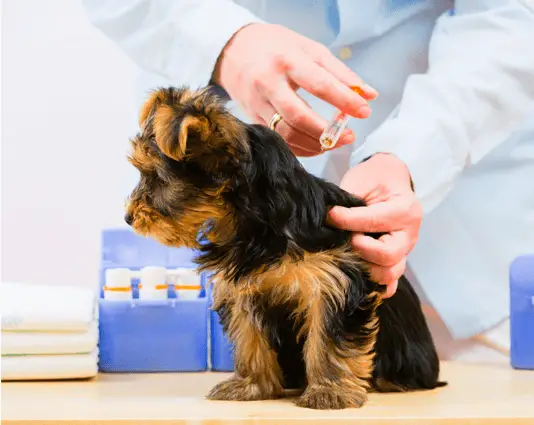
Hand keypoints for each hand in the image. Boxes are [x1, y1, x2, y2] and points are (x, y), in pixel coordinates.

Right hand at [212, 23, 377, 155]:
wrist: (234, 50)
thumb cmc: (277, 47)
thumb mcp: (309, 49)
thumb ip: (340, 72)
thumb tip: (369, 95)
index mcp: (287, 60)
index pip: (319, 84)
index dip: (344, 100)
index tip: (364, 111)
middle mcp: (269, 83)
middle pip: (298, 115)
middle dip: (326, 131)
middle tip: (349, 136)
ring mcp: (257, 103)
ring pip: (286, 133)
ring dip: (314, 144)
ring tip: (334, 143)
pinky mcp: (253, 118)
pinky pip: (278, 139)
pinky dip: (299, 148)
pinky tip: (315, 146)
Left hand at [327, 154, 421, 297]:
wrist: (390, 180)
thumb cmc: (375, 179)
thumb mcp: (361, 181)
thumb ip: (348, 202)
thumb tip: (329, 221)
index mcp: (405, 211)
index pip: (373, 222)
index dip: (346, 221)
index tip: (329, 215)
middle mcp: (410, 235)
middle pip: (387, 256)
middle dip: (360, 248)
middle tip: (345, 237)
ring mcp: (405, 251)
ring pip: (389, 274)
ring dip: (365, 267)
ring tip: (350, 251)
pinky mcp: (397, 261)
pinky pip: (390, 283)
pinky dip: (374, 283)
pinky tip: (358, 272)